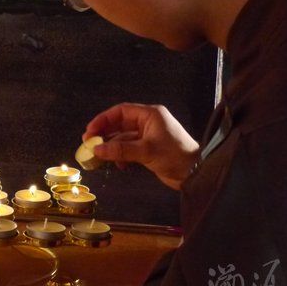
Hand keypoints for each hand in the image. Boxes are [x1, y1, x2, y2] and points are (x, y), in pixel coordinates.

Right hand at [84, 103, 199, 189]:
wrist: (196, 174)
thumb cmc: (174, 155)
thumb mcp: (146, 151)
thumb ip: (120, 149)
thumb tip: (96, 150)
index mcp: (150, 115)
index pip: (121, 112)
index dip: (103, 119)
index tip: (90, 131)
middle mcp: (148, 123)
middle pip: (120, 124)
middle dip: (104, 134)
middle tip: (89, 143)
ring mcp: (148, 137)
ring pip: (123, 138)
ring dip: (111, 147)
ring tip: (99, 156)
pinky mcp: (149, 150)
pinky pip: (129, 149)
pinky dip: (121, 156)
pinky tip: (117, 165)